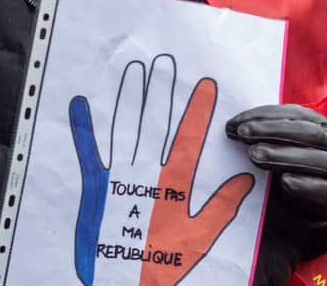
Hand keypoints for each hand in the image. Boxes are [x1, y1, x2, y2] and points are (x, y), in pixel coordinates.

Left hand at [70, 58, 254, 285]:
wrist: (121, 285)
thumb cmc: (162, 264)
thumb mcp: (200, 239)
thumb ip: (222, 207)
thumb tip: (247, 178)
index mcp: (173, 186)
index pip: (190, 139)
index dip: (198, 111)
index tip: (206, 84)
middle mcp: (146, 175)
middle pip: (155, 126)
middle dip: (161, 92)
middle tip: (166, 63)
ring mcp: (117, 179)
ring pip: (125, 131)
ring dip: (129, 100)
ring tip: (135, 70)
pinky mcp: (93, 189)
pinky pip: (87, 154)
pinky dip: (83, 130)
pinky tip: (79, 104)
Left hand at [226, 105, 326, 217]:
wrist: (313, 199)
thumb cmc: (293, 164)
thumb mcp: (284, 143)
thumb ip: (269, 131)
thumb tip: (236, 125)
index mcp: (321, 123)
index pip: (293, 114)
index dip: (264, 115)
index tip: (237, 123)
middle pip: (305, 132)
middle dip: (271, 131)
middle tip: (243, 133)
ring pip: (314, 159)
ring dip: (282, 155)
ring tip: (254, 155)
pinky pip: (321, 188)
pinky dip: (303, 184)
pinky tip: (285, 181)